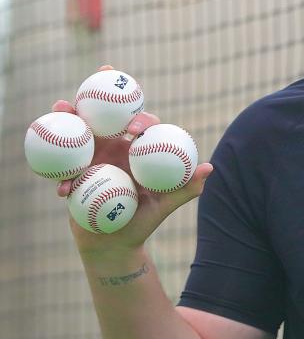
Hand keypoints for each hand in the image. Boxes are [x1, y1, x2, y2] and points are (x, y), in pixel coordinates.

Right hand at [54, 65, 213, 257]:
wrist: (115, 244)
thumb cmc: (144, 222)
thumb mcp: (166, 206)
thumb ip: (186, 188)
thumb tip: (208, 168)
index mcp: (138, 152)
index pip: (141, 126)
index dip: (139, 119)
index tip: (133, 130)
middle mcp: (115, 150)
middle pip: (104, 119)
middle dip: (93, 100)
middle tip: (84, 94)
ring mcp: (92, 160)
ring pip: (79, 135)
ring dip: (68, 118)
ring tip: (59, 107)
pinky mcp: (74, 175)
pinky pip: (64, 169)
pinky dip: (61, 176)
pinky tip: (61, 186)